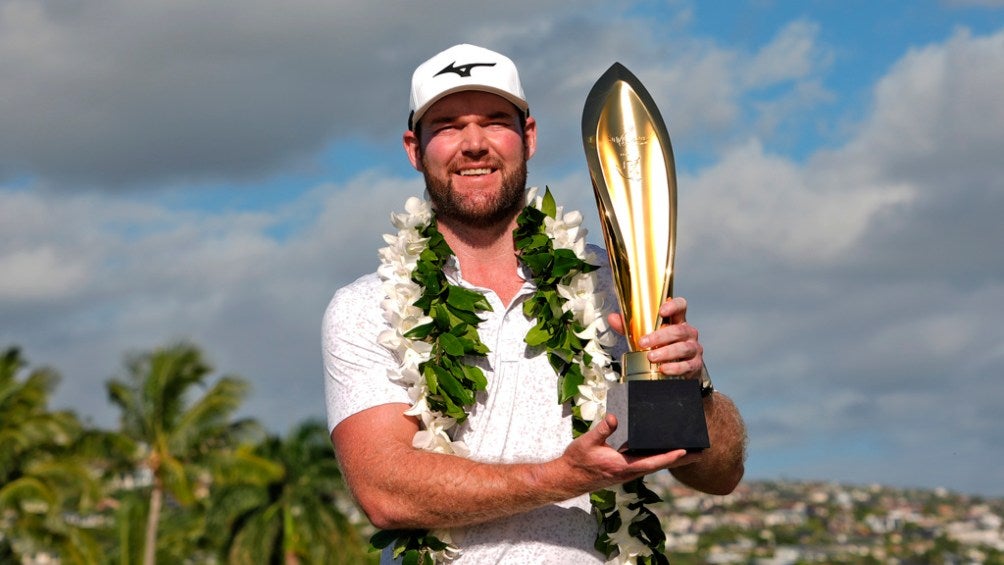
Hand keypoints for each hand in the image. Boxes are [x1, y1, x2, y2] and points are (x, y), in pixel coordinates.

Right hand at [557, 413, 698, 491]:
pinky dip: (660, 458)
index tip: (685, 451)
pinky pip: (647, 463)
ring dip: (673, 459)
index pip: (651, 462)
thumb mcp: (587, 442)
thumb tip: (614, 417)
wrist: (568, 478)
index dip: (669, 457)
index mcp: (623, 466)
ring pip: (655, 465)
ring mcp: (628, 472)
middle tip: (701, 453)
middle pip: (660, 465)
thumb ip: (602, 430)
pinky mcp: (625, 470)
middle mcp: (629, 472)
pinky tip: (665, 451)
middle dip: (681, 459)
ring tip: (690, 451)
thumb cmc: (577, 460)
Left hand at [607, 296, 703, 378]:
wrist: (680, 372)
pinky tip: (664, 369)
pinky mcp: (695, 365)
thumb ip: (630, 327)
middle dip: (660, 336)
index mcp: (677, 322)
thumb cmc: (662, 349)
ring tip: (651, 357)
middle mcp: (688, 333)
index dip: (673, 306)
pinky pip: (686, 365)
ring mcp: (693, 349)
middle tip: (643, 342)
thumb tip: (613, 318)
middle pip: (678, 330)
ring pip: (683, 347)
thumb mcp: (647, 336)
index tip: (661, 311)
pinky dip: (674, 367)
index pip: (681, 306)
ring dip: (666, 352)